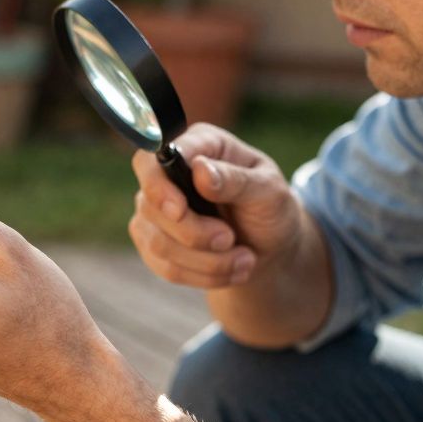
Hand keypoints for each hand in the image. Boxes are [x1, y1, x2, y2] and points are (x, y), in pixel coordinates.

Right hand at [129, 124, 304, 288]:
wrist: (270, 247)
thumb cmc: (271, 208)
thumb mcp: (269, 190)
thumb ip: (236, 179)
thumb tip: (200, 170)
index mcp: (197, 146)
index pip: (152, 160)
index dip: (158, 186)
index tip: (180, 210)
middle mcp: (167, 175)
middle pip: (151, 207)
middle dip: (194, 234)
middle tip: (231, 239)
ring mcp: (155, 210)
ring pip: (158, 244)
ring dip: (207, 261)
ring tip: (245, 260)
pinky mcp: (154, 243)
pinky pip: (165, 268)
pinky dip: (203, 275)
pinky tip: (231, 270)